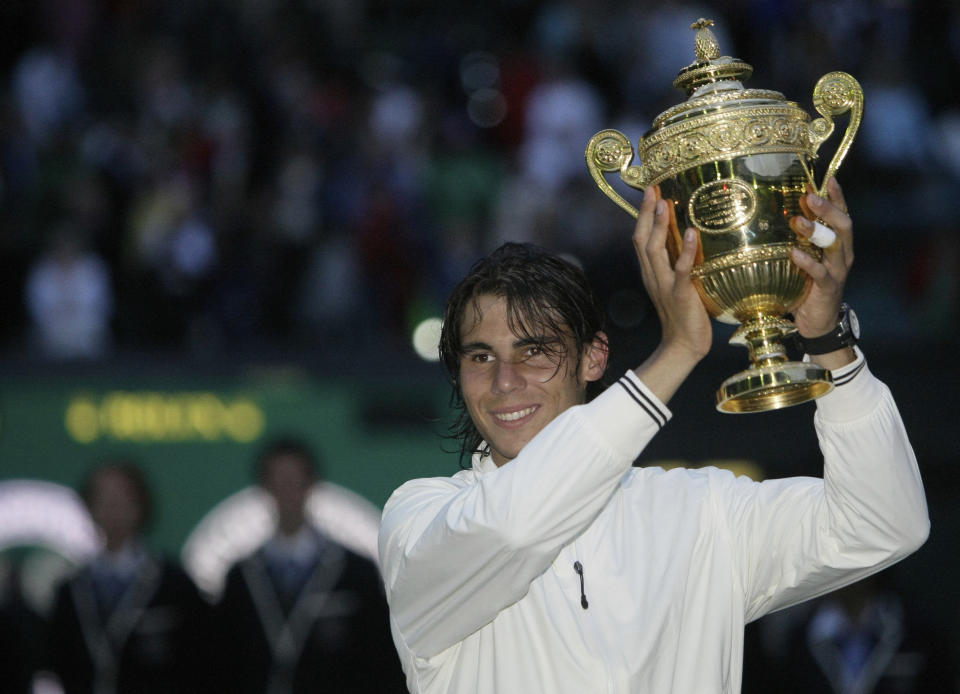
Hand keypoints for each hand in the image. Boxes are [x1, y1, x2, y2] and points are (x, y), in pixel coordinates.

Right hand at [633, 186, 711, 365]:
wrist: (684, 346)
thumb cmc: (685, 315)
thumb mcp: (677, 284)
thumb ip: (678, 263)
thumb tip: (691, 238)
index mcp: (652, 272)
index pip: (642, 238)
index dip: (644, 214)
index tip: (650, 190)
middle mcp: (653, 275)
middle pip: (643, 239)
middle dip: (646, 213)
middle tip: (651, 188)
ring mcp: (665, 285)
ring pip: (655, 251)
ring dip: (660, 226)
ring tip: (665, 203)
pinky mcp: (680, 295)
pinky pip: (681, 271)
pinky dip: (686, 252)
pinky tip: (692, 234)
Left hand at [788, 177, 852, 337]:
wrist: (817, 321)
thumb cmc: (807, 284)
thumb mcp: (805, 256)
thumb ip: (799, 238)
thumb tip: (778, 213)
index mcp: (839, 244)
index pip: (842, 214)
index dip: (837, 197)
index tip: (827, 179)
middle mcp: (843, 254)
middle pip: (843, 225)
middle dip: (828, 209)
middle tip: (809, 197)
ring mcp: (838, 271)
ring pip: (835, 246)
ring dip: (817, 231)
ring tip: (799, 220)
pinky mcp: (828, 289)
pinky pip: (821, 273)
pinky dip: (807, 262)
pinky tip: (793, 253)